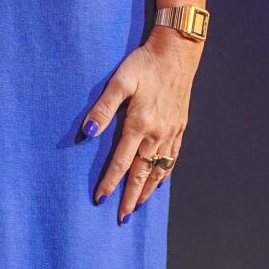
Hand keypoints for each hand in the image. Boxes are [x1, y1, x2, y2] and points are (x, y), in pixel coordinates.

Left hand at [82, 29, 198, 221]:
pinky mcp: (180, 127)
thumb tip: (88, 132)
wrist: (177, 52)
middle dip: (130, 195)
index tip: (101, 198)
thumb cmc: (144, 63)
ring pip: (159, 169)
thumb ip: (103, 108)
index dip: (110, 181)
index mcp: (140, 123)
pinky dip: (164, 173)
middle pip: (142, 172)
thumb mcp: (119, 81)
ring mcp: (171, 131)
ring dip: (147, 189)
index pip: (122, 161)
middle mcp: (158, 132)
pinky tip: (158, 181)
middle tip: (121, 216)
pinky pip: (172, 157)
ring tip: (137, 205)